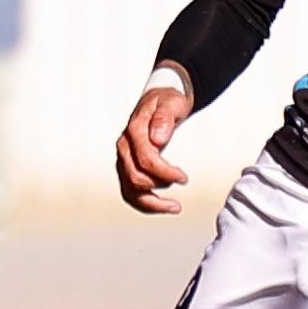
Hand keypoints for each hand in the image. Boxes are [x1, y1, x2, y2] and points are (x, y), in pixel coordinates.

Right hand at [114, 77, 193, 213]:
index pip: (145, 159)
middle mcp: (124, 147)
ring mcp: (124, 159)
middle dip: (160, 185)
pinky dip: (145, 202)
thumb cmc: (167, 102)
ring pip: (129, 190)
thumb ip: (164, 118)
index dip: (165, 172)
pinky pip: (130, 191)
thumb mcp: (171, 103)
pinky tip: (162, 205)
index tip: (183, 177)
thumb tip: (157, 138)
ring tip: (174, 207)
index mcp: (134, 131)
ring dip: (151, 203)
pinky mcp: (128, 167)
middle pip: (135, 177)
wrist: (159, 101)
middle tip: (182, 182)